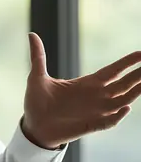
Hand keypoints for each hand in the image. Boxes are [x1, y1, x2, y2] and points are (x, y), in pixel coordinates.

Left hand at [22, 33, 140, 149]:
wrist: (33, 127)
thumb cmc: (36, 103)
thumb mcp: (37, 77)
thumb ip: (38, 56)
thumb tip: (32, 34)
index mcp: (87, 83)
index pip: (114, 71)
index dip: (127, 63)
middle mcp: (96, 96)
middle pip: (124, 84)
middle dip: (138, 75)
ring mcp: (95, 111)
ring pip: (122, 101)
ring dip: (135, 92)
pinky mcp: (91, 125)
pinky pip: (110, 121)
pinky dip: (118, 116)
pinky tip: (126, 107)